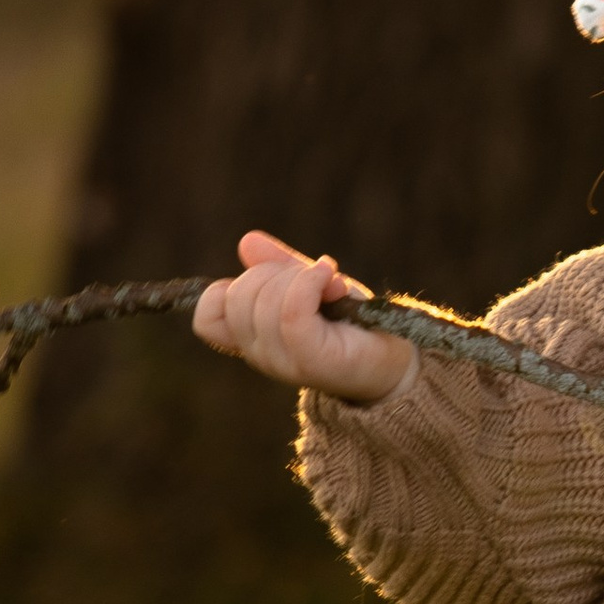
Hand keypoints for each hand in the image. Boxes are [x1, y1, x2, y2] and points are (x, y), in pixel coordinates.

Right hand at [192, 231, 413, 402]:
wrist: (395, 358)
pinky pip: (291, 311)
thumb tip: (247, 242)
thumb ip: (278, 267)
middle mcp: (262, 355)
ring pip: (263, 301)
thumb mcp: (310, 286)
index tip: (268, 280)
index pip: (207, 318)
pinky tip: (331, 280)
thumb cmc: (353, 322)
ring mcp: (284, 361)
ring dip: (297, 277)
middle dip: (272, 272)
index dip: (225, 290)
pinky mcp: (312, 359)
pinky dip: (310, 284)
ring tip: (328, 283)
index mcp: (254, 339)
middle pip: (238, 296)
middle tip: (310, 278)